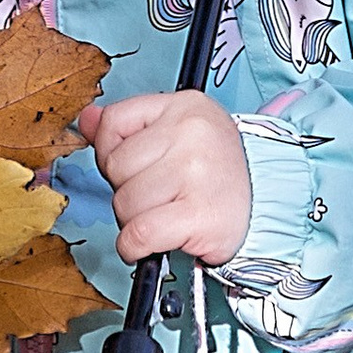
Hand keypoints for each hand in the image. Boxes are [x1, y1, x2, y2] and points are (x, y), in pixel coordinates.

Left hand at [77, 92, 252, 266]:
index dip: (111, 152)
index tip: (135, 167)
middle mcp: (192, 133)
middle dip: (127, 189)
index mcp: (185, 105)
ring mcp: (196, 172)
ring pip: (123, 202)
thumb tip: (85, 120)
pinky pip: (137, 234)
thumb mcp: (178, 134)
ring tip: (167, 213)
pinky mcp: (198, 214)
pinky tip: (153, 241)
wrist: (267, 209)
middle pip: (115, 166)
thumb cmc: (215, 173)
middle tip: (160, 195)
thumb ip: (128, 127)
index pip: (114, 122)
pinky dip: (134, 246)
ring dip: (135, 220)